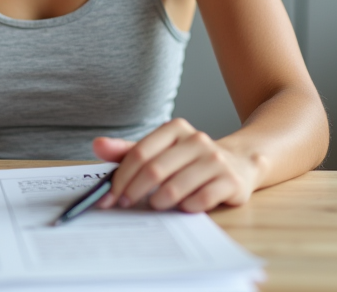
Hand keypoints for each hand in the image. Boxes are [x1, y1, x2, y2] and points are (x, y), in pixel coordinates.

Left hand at [92, 118, 260, 212]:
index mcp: (175, 128)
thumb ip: (128, 150)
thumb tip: (97, 145)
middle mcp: (197, 140)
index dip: (121, 177)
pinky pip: (200, 200)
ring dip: (158, 201)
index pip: (140, 153)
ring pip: (176, 187)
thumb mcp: (159, 150)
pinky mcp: (230, 181)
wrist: (239, 163)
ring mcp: (215, 160)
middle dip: (134, 191)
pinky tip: (182, 207)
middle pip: (155, 170)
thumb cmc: (189, 160)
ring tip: (154, 205)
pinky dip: (185, 207)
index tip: (109, 197)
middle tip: (124, 205)